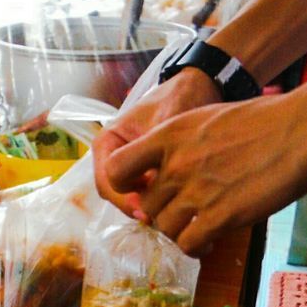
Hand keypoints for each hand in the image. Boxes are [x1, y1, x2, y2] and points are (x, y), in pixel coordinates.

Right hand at [93, 67, 222, 207]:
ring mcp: (128, 165)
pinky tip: (174, 206)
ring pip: (127, 196)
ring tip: (168, 214)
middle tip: (158, 219)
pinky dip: (155, 202)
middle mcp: (112, 156)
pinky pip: (143, 193)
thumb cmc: (180, 97)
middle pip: (114, 192)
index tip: (147, 208)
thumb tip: (152, 189)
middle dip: (134, 206)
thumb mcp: (167, 121)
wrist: (198, 86)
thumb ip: (157, 153)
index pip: (107, 178)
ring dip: (145, 207)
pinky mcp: (143, 172)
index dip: (124, 197)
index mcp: (108, 141)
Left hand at [103, 88, 306, 255]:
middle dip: (162, 213)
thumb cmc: (266, 120)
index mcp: (169, 134)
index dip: (123, 186)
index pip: (115, 168)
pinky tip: (208, 242)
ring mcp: (196, 191)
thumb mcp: (209, 119)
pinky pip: (187, 244)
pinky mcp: (219, 215)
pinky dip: (195, 247)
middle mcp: (176, 164)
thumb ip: (182, 145)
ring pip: (164, 228)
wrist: (305, 127)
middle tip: (185, 213)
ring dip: (179, 232)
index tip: (142, 190)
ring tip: (199, 228)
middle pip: (146, 205)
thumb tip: (168, 169)